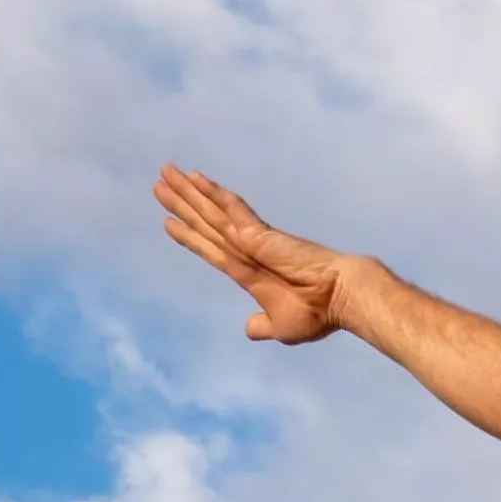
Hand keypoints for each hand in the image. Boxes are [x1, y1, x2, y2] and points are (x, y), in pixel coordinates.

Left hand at [155, 166, 358, 344]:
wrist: (341, 298)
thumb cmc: (318, 312)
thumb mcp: (281, 328)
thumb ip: (261, 326)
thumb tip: (249, 328)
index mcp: (249, 272)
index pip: (211, 249)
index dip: (189, 236)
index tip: (167, 221)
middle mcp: (246, 249)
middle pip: (205, 222)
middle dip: (181, 202)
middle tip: (159, 179)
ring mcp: (251, 238)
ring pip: (212, 211)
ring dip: (187, 193)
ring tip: (164, 173)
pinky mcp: (259, 233)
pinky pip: (231, 209)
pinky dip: (213, 193)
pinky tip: (195, 179)